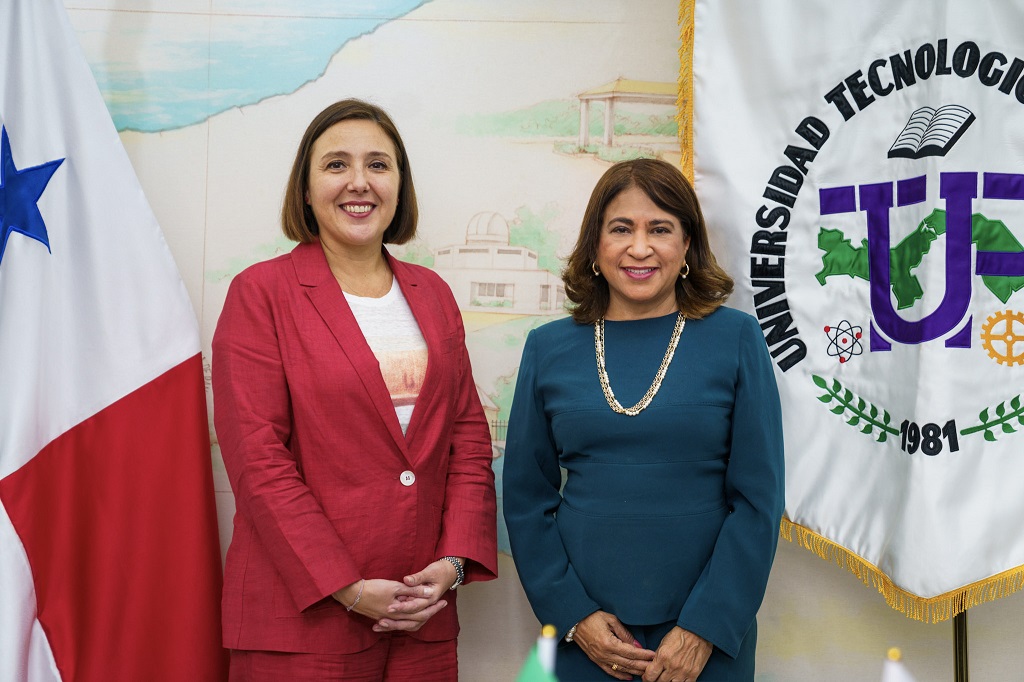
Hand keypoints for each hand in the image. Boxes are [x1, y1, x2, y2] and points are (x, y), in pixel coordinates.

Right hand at [332, 578, 447, 631]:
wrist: (351, 594)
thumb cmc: (373, 589)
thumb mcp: (394, 587)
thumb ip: (412, 590)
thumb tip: (429, 592)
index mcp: (399, 612)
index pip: (421, 612)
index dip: (433, 607)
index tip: (444, 601)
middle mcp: (394, 618)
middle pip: (417, 619)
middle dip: (430, 612)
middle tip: (441, 604)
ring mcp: (387, 619)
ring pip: (407, 622)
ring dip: (418, 616)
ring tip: (427, 610)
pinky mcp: (380, 616)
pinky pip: (398, 621)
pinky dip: (406, 619)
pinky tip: (408, 616)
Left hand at [373, 558, 460, 631]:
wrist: (450, 572)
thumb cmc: (440, 571)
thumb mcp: (429, 572)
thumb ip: (417, 578)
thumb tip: (406, 580)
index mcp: (430, 598)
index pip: (414, 607)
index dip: (401, 608)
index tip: (389, 608)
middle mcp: (427, 606)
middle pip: (411, 619)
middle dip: (395, 622)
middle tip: (380, 621)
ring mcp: (423, 608)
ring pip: (409, 623)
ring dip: (394, 625)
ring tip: (379, 625)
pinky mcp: (419, 607)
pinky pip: (408, 620)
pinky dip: (396, 623)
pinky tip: (383, 624)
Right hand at [573, 611, 655, 680]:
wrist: (575, 621)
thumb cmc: (592, 617)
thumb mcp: (611, 620)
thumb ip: (624, 633)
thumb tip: (636, 645)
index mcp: (609, 642)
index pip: (631, 652)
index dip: (643, 655)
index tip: (653, 655)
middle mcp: (604, 653)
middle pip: (628, 663)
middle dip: (642, 665)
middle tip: (653, 666)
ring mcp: (599, 658)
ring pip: (620, 668)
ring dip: (634, 671)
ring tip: (645, 672)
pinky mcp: (596, 660)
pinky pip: (609, 671)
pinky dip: (620, 675)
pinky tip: (629, 677)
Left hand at [641, 627, 711, 681]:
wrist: (697, 632)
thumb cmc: (680, 635)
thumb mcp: (663, 643)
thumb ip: (657, 657)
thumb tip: (652, 668)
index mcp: (663, 656)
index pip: (650, 676)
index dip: (647, 678)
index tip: (647, 677)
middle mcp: (672, 666)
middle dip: (656, 680)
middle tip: (657, 676)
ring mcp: (683, 672)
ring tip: (668, 677)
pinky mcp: (693, 674)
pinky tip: (677, 678)